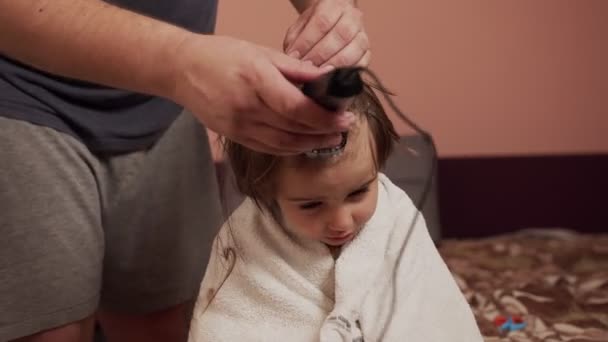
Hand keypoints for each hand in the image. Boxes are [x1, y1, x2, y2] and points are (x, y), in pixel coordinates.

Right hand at [170, 34, 353, 154]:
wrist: (182, 70)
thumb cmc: (222, 55)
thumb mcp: (261, 52)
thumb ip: (295, 68)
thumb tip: (326, 77)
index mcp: (257, 81)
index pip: (298, 109)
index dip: (324, 118)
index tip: (344, 118)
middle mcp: (248, 107)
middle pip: (294, 129)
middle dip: (324, 132)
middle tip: (344, 128)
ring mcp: (239, 126)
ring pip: (283, 144)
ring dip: (310, 144)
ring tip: (330, 139)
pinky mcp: (234, 136)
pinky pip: (268, 148)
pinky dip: (290, 149)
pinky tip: (304, 144)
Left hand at [283, 0, 369, 67]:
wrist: (333, 25)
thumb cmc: (314, 28)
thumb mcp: (299, 28)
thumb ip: (294, 42)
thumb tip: (293, 60)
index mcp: (333, 5)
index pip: (322, 22)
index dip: (308, 42)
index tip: (296, 56)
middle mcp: (352, 18)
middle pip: (341, 35)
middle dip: (321, 55)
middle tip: (307, 68)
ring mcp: (362, 36)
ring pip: (354, 50)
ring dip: (334, 65)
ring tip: (319, 75)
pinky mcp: (367, 54)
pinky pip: (361, 64)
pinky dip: (346, 74)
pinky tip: (332, 78)